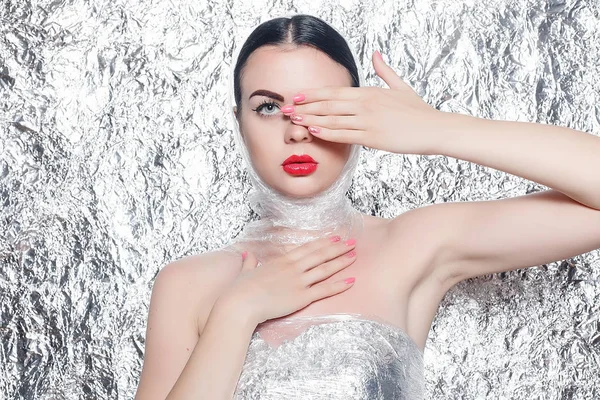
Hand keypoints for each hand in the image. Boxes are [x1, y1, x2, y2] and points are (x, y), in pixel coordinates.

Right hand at [217, 236, 357, 325]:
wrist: (241, 302)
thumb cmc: (240, 289)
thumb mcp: (246, 271)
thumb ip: (250, 261)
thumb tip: (248, 254)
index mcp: (281, 261)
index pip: (306, 248)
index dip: (322, 243)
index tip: (333, 238)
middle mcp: (293, 268)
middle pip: (320, 255)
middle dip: (337, 248)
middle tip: (351, 242)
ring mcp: (299, 281)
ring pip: (325, 269)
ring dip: (341, 262)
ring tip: (354, 256)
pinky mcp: (302, 297)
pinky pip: (325, 290)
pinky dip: (339, 285)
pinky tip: (351, 281)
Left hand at [281, 51, 447, 154]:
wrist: (434, 128)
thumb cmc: (418, 111)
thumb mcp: (401, 86)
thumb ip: (385, 71)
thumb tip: (376, 53)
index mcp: (369, 92)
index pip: (333, 92)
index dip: (312, 94)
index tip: (295, 96)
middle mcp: (365, 104)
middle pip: (328, 104)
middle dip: (304, 107)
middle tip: (285, 110)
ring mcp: (368, 120)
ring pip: (332, 119)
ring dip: (310, 120)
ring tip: (293, 121)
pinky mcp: (373, 137)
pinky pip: (345, 135)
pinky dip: (327, 132)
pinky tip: (313, 131)